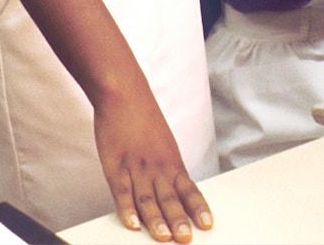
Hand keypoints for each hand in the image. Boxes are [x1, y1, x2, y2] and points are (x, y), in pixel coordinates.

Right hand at [94, 92, 212, 242]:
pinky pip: (122, 191)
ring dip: (156, 220)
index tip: (207, 224)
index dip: (198, 208)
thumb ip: (167, 169)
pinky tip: (132, 223)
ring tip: (164, 237)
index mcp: (171, 162)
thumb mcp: (163, 144)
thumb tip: (175, 192)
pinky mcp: (115, 165)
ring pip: (147, 199)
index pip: (189, 190)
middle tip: (186, 239)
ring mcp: (136, 166)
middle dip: (179, 221)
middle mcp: (157, 166)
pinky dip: (127, 208)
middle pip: (170, 198)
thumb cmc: (143, 118)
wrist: (124, 93)